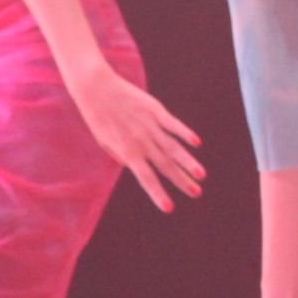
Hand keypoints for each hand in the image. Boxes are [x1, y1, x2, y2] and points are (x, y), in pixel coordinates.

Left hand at [69, 60, 204, 212]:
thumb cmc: (98, 118)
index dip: (158, 193)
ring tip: (201, 175)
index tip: (169, 208)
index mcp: (128, 152)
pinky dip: (184, 133)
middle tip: (197, 193)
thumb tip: (135, 166)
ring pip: (173, 148)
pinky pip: (172, 124)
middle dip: (181, 181)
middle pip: (165, 166)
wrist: (95, 89)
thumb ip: (121, 156)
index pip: (146, 178)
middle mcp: (141, 142)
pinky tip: (196, 143)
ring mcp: (150, 126)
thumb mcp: (105, 142)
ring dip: (188, 162)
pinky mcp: (155, 110)